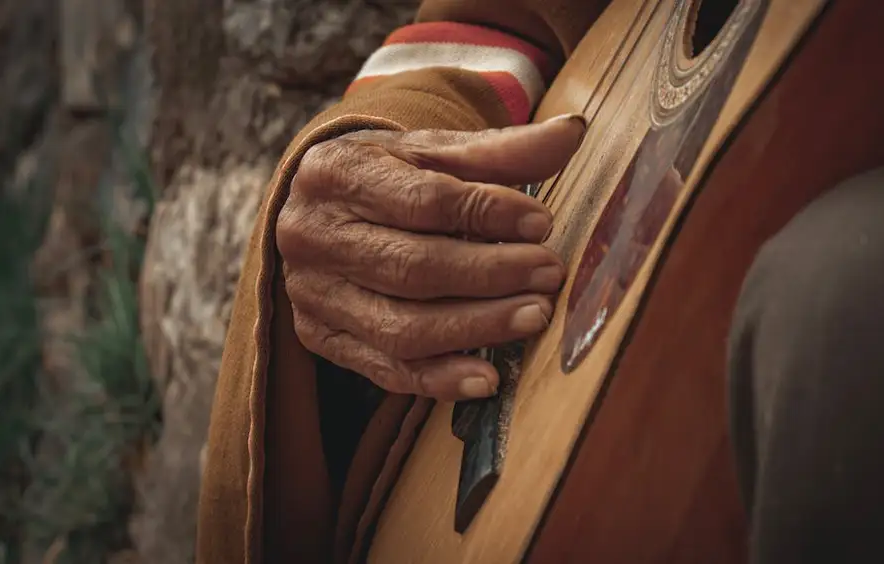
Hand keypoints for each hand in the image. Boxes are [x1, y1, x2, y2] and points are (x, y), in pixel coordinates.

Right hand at [277, 115, 585, 400]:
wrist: (317, 210)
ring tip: (534, 317)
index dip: (488, 214)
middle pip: (412, 267)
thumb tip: (572, 133)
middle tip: (548, 275)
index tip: (542, 224)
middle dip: (490, 276)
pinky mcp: (320, 338)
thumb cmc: (384, 176)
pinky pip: (385, 370)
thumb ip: (499, 150)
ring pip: (400, 328)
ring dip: (476, 329)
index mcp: (336, 173)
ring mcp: (311, 294)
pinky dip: (440, 380)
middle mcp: (312, 236)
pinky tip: (488, 378)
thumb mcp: (430, 151)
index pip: (422, 200)